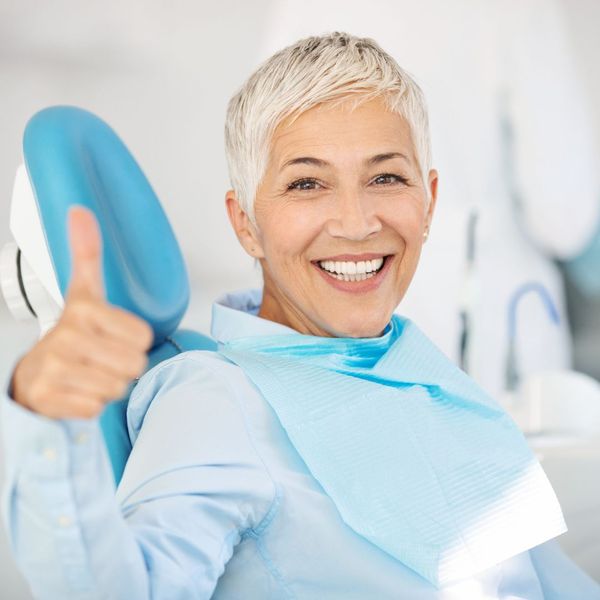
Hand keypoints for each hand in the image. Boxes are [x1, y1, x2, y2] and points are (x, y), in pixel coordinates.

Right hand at [10, 206, 153, 418]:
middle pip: (134, 365)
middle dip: (123, 366)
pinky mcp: (46, 398)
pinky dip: (91, 404)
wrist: (34, 374)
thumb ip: (87, 253)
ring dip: (109, 386)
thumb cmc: (71, 333)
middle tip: (102, 359)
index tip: (111, 336)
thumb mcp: (83, 291)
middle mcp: (65, 337)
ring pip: (117, 387)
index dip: (133, 341)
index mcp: (83, 310)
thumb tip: (80, 210)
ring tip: (89, 373)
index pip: (142, 337)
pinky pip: (95, 407)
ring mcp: (53, 369)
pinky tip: (76, 391)